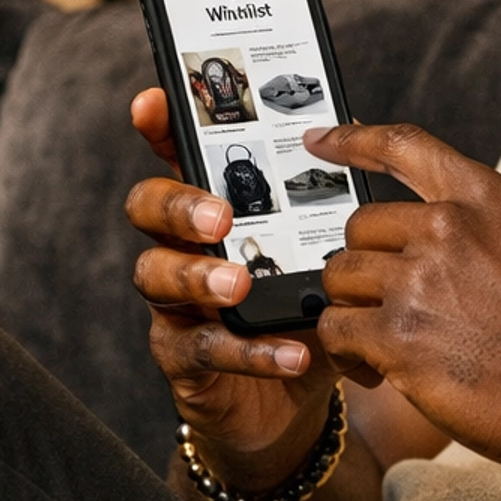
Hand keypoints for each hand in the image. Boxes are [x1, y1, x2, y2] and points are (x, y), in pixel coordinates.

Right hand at [125, 89, 337, 488]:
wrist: (295, 398)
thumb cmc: (304, 307)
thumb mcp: (320, 251)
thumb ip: (324, 202)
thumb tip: (352, 135)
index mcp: (213, 208)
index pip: (176, 156)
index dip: (160, 127)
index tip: (154, 102)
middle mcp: (181, 247)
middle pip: (148, 209)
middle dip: (178, 205)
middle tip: (220, 215)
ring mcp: (175, 304)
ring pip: (155, 276)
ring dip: (197, 277)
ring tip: (239, 283)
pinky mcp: (185, 360)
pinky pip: (203, 350)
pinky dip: (249, 351)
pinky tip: (292, 353)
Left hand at [304, 122, 500, 479]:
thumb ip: (477, 227)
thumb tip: (426, 232)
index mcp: (483, 198)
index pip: (402, 146)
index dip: (351, 140)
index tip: (319, 141)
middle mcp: (447, 228)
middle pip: (357, 229)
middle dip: (364, 271)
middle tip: (387, 309)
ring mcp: (419, 281)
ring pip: (339, 279)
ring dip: (353, 313)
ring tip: (381, 347)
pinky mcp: (399, 335)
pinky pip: (336, 330)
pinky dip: (346, 355)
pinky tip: (375, 372)